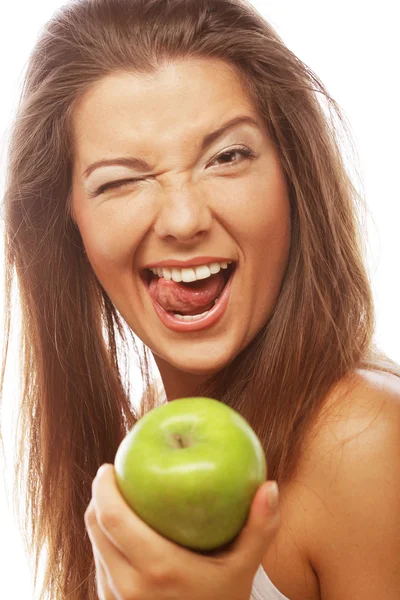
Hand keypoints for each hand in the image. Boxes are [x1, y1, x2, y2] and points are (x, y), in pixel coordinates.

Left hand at [84, 463, 279, 599]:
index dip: (103, 488)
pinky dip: (104, 543)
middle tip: (112, 474)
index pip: (113, 519)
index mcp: (158, 569)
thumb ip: (260, 528)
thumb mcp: (245, 568)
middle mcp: (129, 587)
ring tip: (116, 497)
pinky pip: (100, 566)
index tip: (110, 466)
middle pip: (96, 527)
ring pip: (95, 546)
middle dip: (98, 496)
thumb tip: (270, 486)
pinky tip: (120, 530)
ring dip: (99, 518)